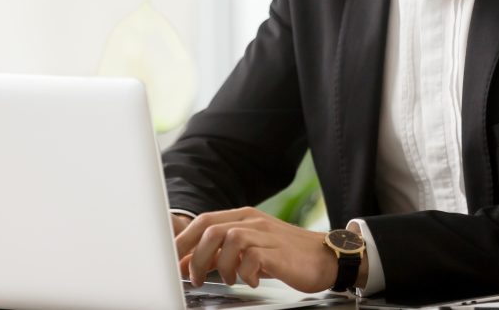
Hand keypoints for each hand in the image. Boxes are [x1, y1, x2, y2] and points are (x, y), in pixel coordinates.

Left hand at [174, 206, 338, 292]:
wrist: (325, 256)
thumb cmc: (286, 254)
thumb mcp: (249, 251)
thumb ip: (221, 254)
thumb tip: (188, 263)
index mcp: (243, 217)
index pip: (204, 220)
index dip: (183, 240)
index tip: (172, 260)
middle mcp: (253, 221)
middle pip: (211, 229)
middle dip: (195, 256)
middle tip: (195, 278)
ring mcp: (266, 234)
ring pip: (228, 240)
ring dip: (221, 265)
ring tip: (230, 279)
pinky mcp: (278, 252)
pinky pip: (251, 258)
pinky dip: (245, 273)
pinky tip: (253, 281)